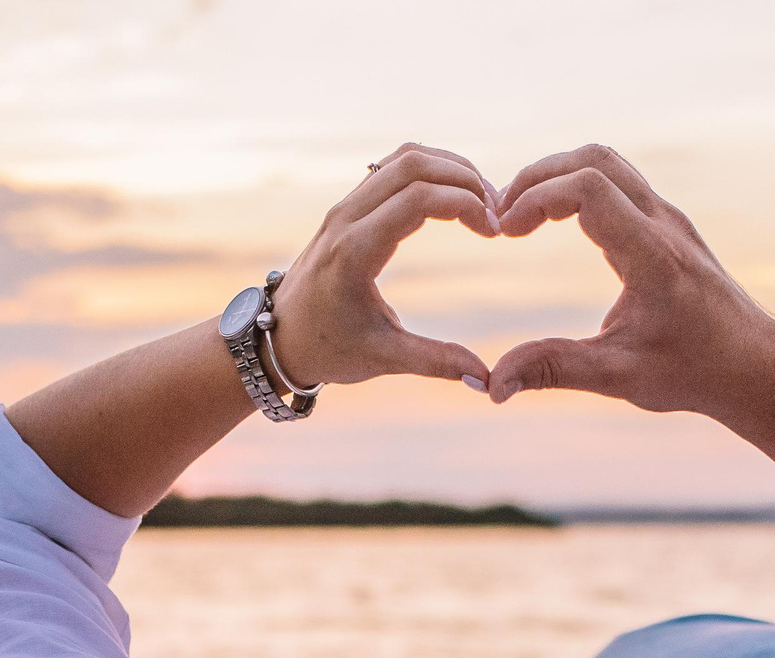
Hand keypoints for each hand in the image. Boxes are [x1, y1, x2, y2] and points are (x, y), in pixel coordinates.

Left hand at [267, 143, 496, 389]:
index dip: (466, 204)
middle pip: (413, 165)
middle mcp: (346, 219)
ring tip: (482, 202)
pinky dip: (429, 171)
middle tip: (496, 212)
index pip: (417, 199)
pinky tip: (454, 197)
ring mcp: (345, 207)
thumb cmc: (328, 349)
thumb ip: (437, 362)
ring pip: (403, 158)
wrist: (278, 338)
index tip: (494, 232)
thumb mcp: (384, 359)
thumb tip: (486, 381)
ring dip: (449, 169)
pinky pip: (392, 168)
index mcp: (354, 253)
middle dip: (464, 179)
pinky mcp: (349, 206)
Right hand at [485, 145, 774, 414]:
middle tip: (502, 217)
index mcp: (652, 255)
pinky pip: (620, 183)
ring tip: (521, 216)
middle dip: (539, 176)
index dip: (536, 197)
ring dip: (560, 177)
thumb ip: (554, 370)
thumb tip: (493, 386)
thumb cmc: (695, 373)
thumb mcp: (619, 377)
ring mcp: (670, 220)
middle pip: (595, 159)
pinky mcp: (669, 227)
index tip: (505, 232)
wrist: (754, 367)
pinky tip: (555, 222)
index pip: (588, 187)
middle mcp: (664, 225)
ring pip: (609, 163)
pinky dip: (580, 187)